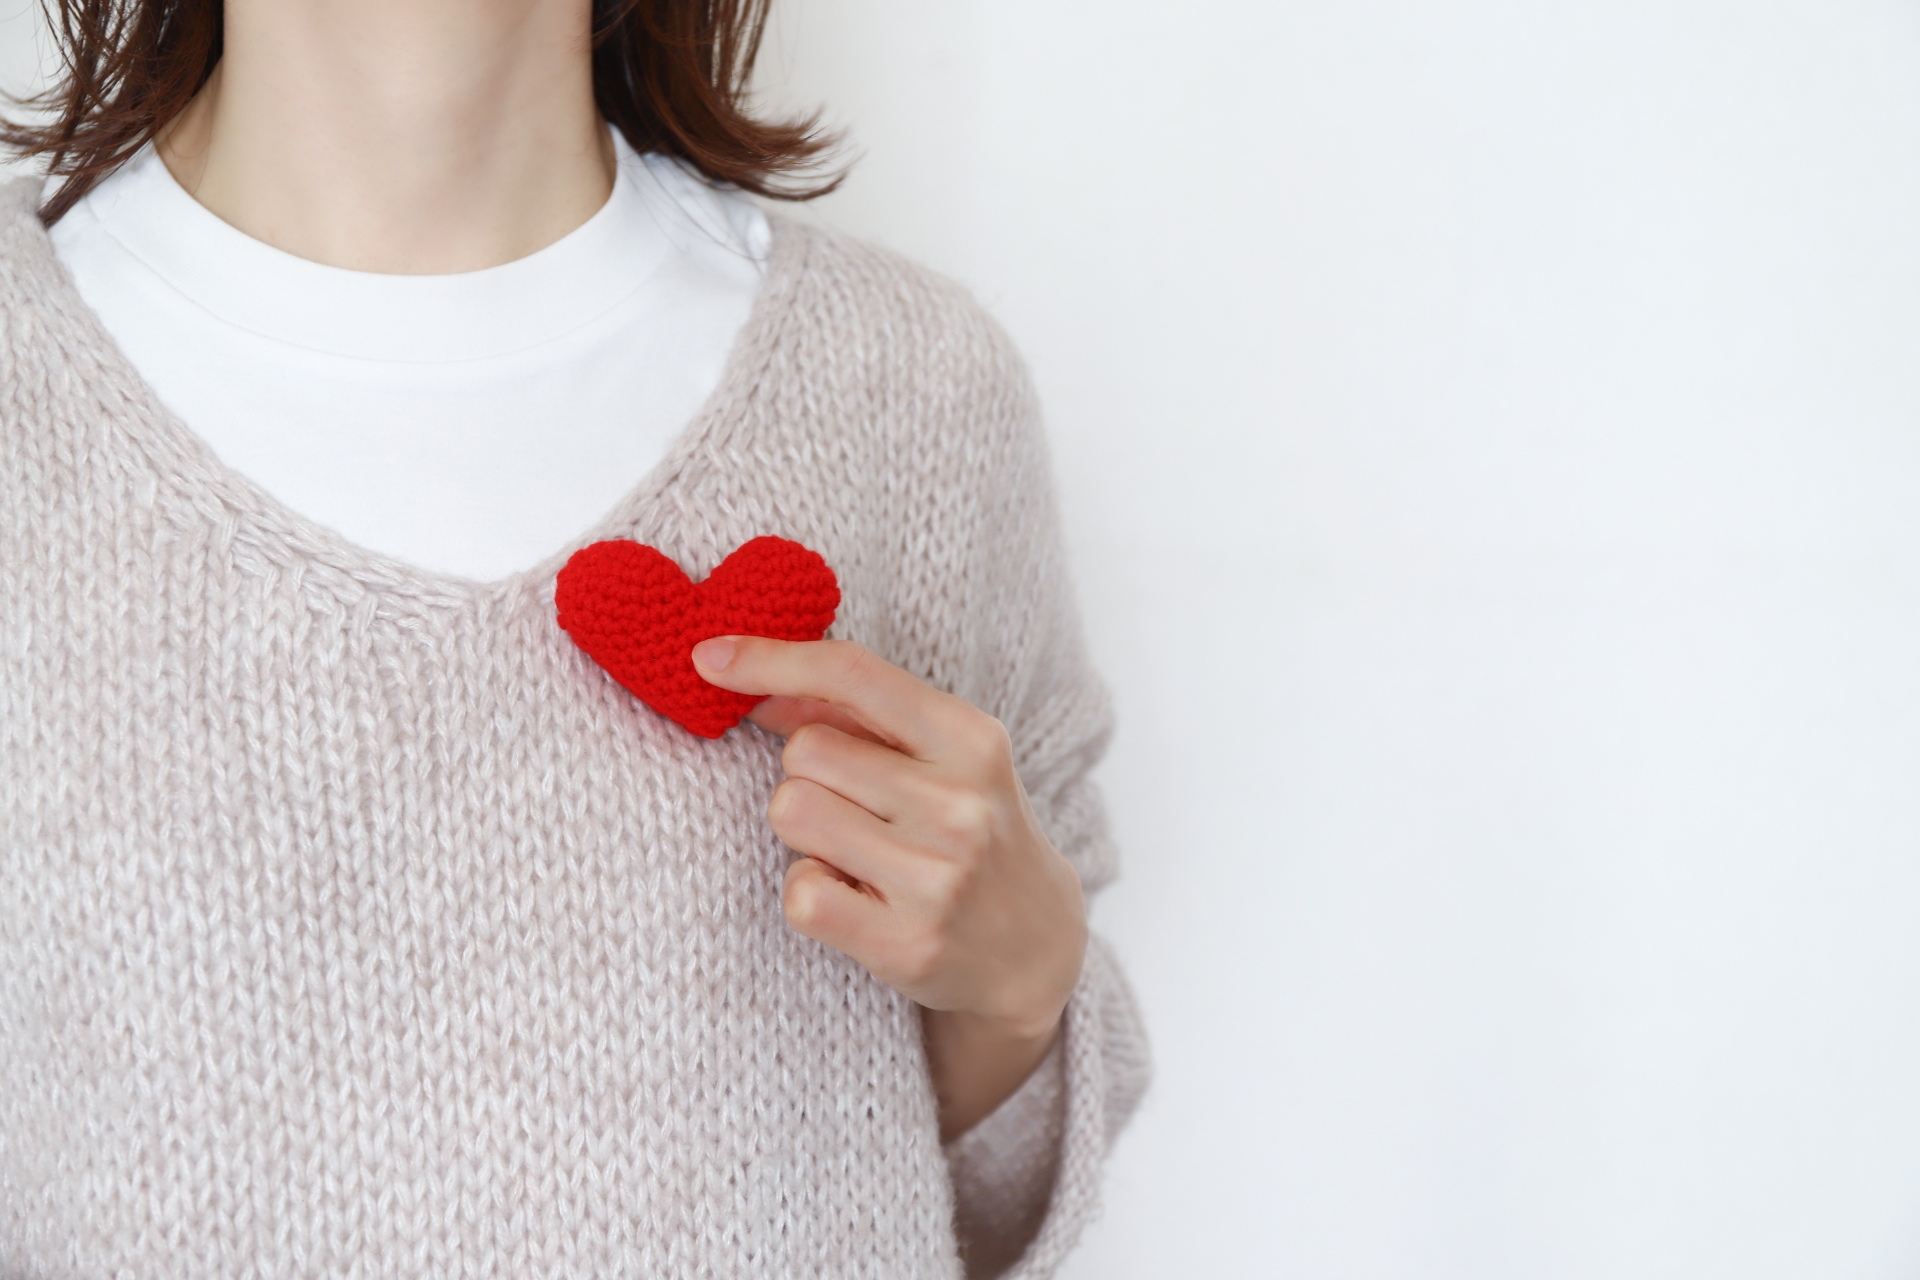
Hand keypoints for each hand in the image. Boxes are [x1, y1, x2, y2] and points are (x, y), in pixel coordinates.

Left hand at [691, 636, 1088, 1139]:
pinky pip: (799, 894)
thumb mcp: (942, 758)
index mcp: (972, 739)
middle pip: (803, 751)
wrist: (1035, 949)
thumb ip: (856, 717)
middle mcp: (959, 803)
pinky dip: (812, 894)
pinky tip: (859, 901)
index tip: (707, 658)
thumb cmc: (974, 833)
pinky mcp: (906, 944)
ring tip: (859, 854)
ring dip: (805, 834)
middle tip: (859, 810)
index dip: (771, 658)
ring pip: (791, 813)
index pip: (854, 674)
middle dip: (808, 776)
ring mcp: (936, 877)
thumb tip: (755, 686)